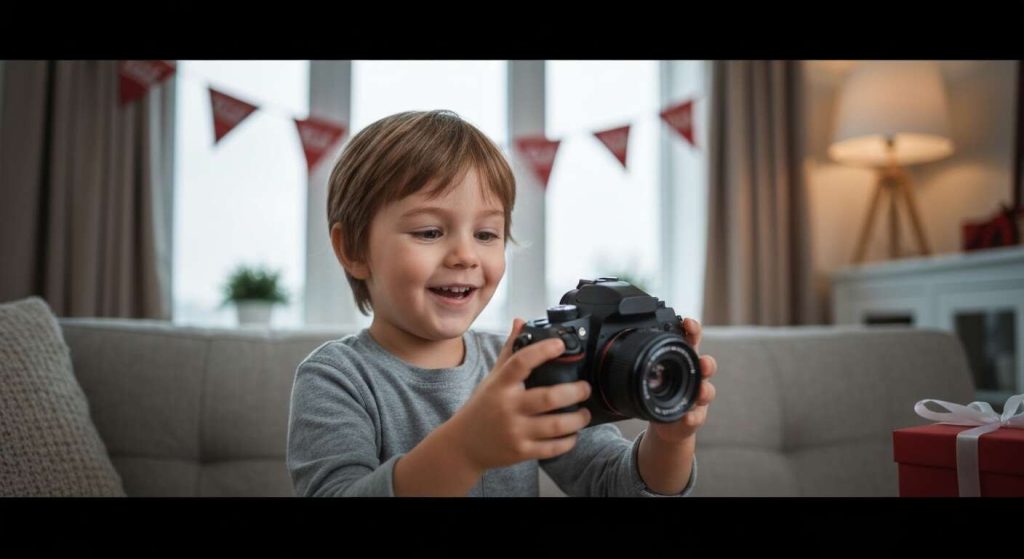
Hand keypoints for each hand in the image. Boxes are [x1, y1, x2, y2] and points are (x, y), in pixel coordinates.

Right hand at [448, 319, 592, 472]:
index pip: (521, 362)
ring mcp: (514, 431)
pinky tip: (573, 434)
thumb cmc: (482, 407)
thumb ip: (510, 351)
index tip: (560, 344)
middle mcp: (508, 407)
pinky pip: (552, 447)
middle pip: (548, 398)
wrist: (463, 445)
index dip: (542, 351)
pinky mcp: (521, 451)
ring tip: (584, 413)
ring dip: (577, 419)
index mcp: (501, 385)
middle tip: (585, 388)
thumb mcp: (492, 378)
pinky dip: (568, 441)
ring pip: (556, 425)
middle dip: (574, 392)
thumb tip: (520, 321)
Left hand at [647, 317, 716, 444]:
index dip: (693, 330)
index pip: (692, 341)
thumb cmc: (660, 390)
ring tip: (700, 391)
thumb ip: (645, 356)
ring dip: (705, 391)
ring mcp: (698, 397)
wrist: (665, 421)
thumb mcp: (652, 372)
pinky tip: (687, 416)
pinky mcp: (695, 416)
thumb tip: (623, 339)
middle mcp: (695, 377)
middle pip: (707, 365)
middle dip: (708, 363)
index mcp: (684, 360)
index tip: (688, 323)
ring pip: (707, 391)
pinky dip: (692, 416)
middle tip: (703, 362)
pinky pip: (696, 417)